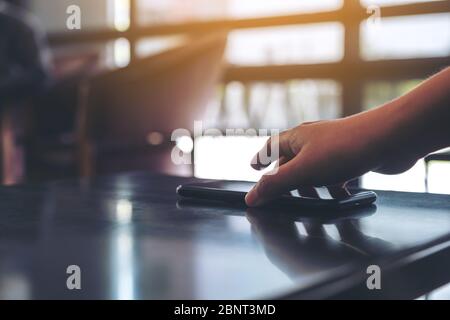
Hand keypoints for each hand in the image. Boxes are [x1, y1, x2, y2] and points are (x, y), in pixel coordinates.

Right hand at [245, 114, 415, 206]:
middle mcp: (313, 141)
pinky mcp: (351, 157)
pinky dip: (333, 188)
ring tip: (313, 202)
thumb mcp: (303, 171)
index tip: (253, 169)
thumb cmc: (345, 148)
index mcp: (296, 138)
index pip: (271, 147)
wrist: (391, 139)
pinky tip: (339, 196)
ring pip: (314, 171)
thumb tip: (251, 197)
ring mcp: (332, 149)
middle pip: (292, 162)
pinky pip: (335, 175)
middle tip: (282, 197)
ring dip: (311, 188)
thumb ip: (276, 185)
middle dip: (287, 182)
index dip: (260, 159)